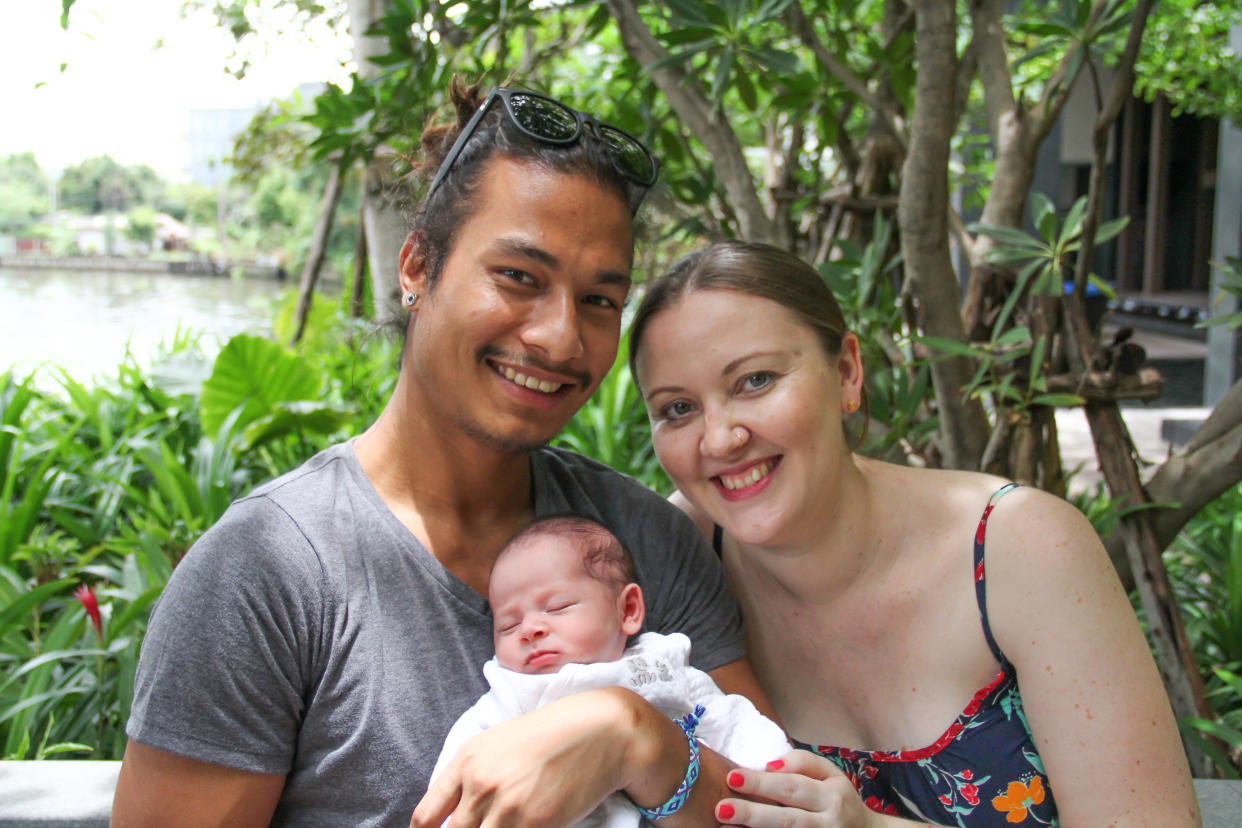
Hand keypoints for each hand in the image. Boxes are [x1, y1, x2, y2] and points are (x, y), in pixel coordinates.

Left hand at [412, 687, 641, 827]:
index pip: (425, 817)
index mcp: (467, 760)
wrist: (601, 730)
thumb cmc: (553, 734)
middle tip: (484, 827)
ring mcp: (507, 807)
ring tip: (511, 825)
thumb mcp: (500, 744)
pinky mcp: (534, 825)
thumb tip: (454, 815)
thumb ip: (472, 777)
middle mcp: (480, 783)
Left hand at [716, 750, 887, 827]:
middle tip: (722, 807)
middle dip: (753, 812)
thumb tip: (771, 764)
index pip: (794, 786)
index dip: (763, 783)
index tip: (733, 777)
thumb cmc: (839, 799)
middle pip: (788, 818)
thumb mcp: (832, 775)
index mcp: (833, 794)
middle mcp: (829, 821)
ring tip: (724, 825)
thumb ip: (804, 763)